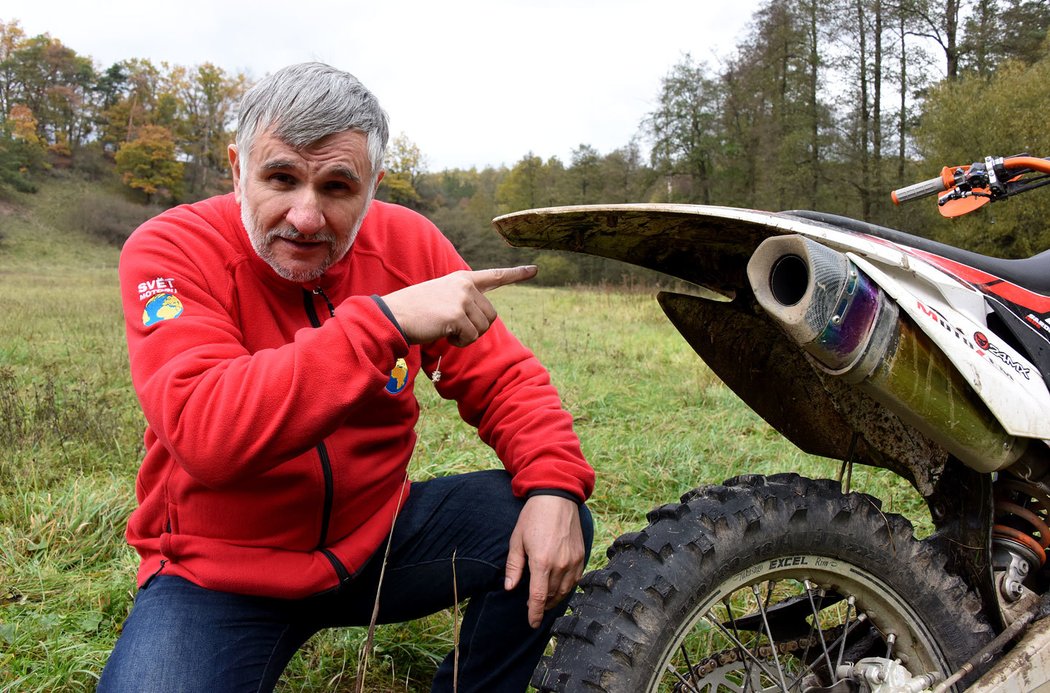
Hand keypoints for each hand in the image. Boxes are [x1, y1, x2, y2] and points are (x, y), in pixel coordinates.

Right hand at [381, 266, 537, 346]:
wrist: (394, 315)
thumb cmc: (417, 310)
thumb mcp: (443, 297)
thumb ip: (464, 301)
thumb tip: (484, 318)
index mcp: (462, 279)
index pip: (494, 276)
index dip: (516, 274)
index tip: (534, 270)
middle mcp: (465, 286)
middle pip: (491, 316)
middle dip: (476, 327)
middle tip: (453, 326)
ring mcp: (461, 299)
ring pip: (482, 328)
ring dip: (466, 336)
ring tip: (444, 327)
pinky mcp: (456, 316)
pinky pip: (470, 338)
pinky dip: (458, 342)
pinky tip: (442, 333)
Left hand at [504, 495, 585, 628]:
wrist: (557, 498)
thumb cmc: (533, 517)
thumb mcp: (517, 540)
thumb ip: (514, 566)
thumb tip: (510, 588)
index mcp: (542, 562)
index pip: (538, 598)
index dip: (534, 614)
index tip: (532, 623)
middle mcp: (560, 565)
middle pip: (551, 596)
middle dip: (541, 605)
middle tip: (532, 607)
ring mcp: (573, 561)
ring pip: (564, 590)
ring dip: (554, 598)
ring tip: (545, 599)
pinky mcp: (581, 556)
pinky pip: (575, 580)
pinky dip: (566, 587)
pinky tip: (558, 586)